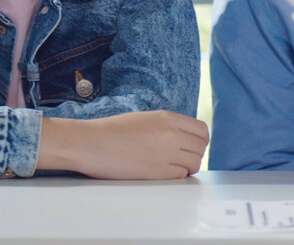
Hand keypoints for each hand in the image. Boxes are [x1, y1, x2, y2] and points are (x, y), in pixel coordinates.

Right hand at [37, 110, 208, 178]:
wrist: (91, 143)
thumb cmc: (112, 131)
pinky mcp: (158, 172)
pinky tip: (163, 172)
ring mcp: (166, 153)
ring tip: (172, 166)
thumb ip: (168, 126)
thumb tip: (185, 137)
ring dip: (188, 166)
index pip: (202, 130)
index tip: (193, 146)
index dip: (200, 140)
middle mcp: (171, 134)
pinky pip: (181, 175)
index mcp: (168, 118)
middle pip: (201, 147)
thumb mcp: (146, 118)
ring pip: (195, 163)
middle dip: (195, 153)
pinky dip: (177, 175)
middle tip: (182, 158)